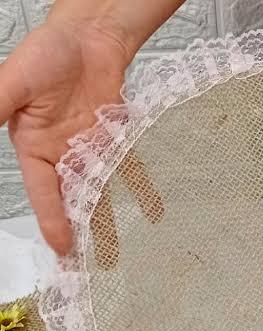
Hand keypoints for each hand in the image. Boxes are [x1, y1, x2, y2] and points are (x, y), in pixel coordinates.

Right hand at [0, 0, 180, 260]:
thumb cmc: (48, 54)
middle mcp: (62, 155)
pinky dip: (142, 189)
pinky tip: (153, 211)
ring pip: (100, 192)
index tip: (63, 250)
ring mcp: (90, 151)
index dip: (52, 222)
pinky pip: (130, 169)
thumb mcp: (12, 85)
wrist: (88, 37)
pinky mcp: (115, 142)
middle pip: (71, 201)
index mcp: (34, 149)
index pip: (43, 194)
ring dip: (107, 222)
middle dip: (79, 233)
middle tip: (87, 266)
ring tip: (114, 255)